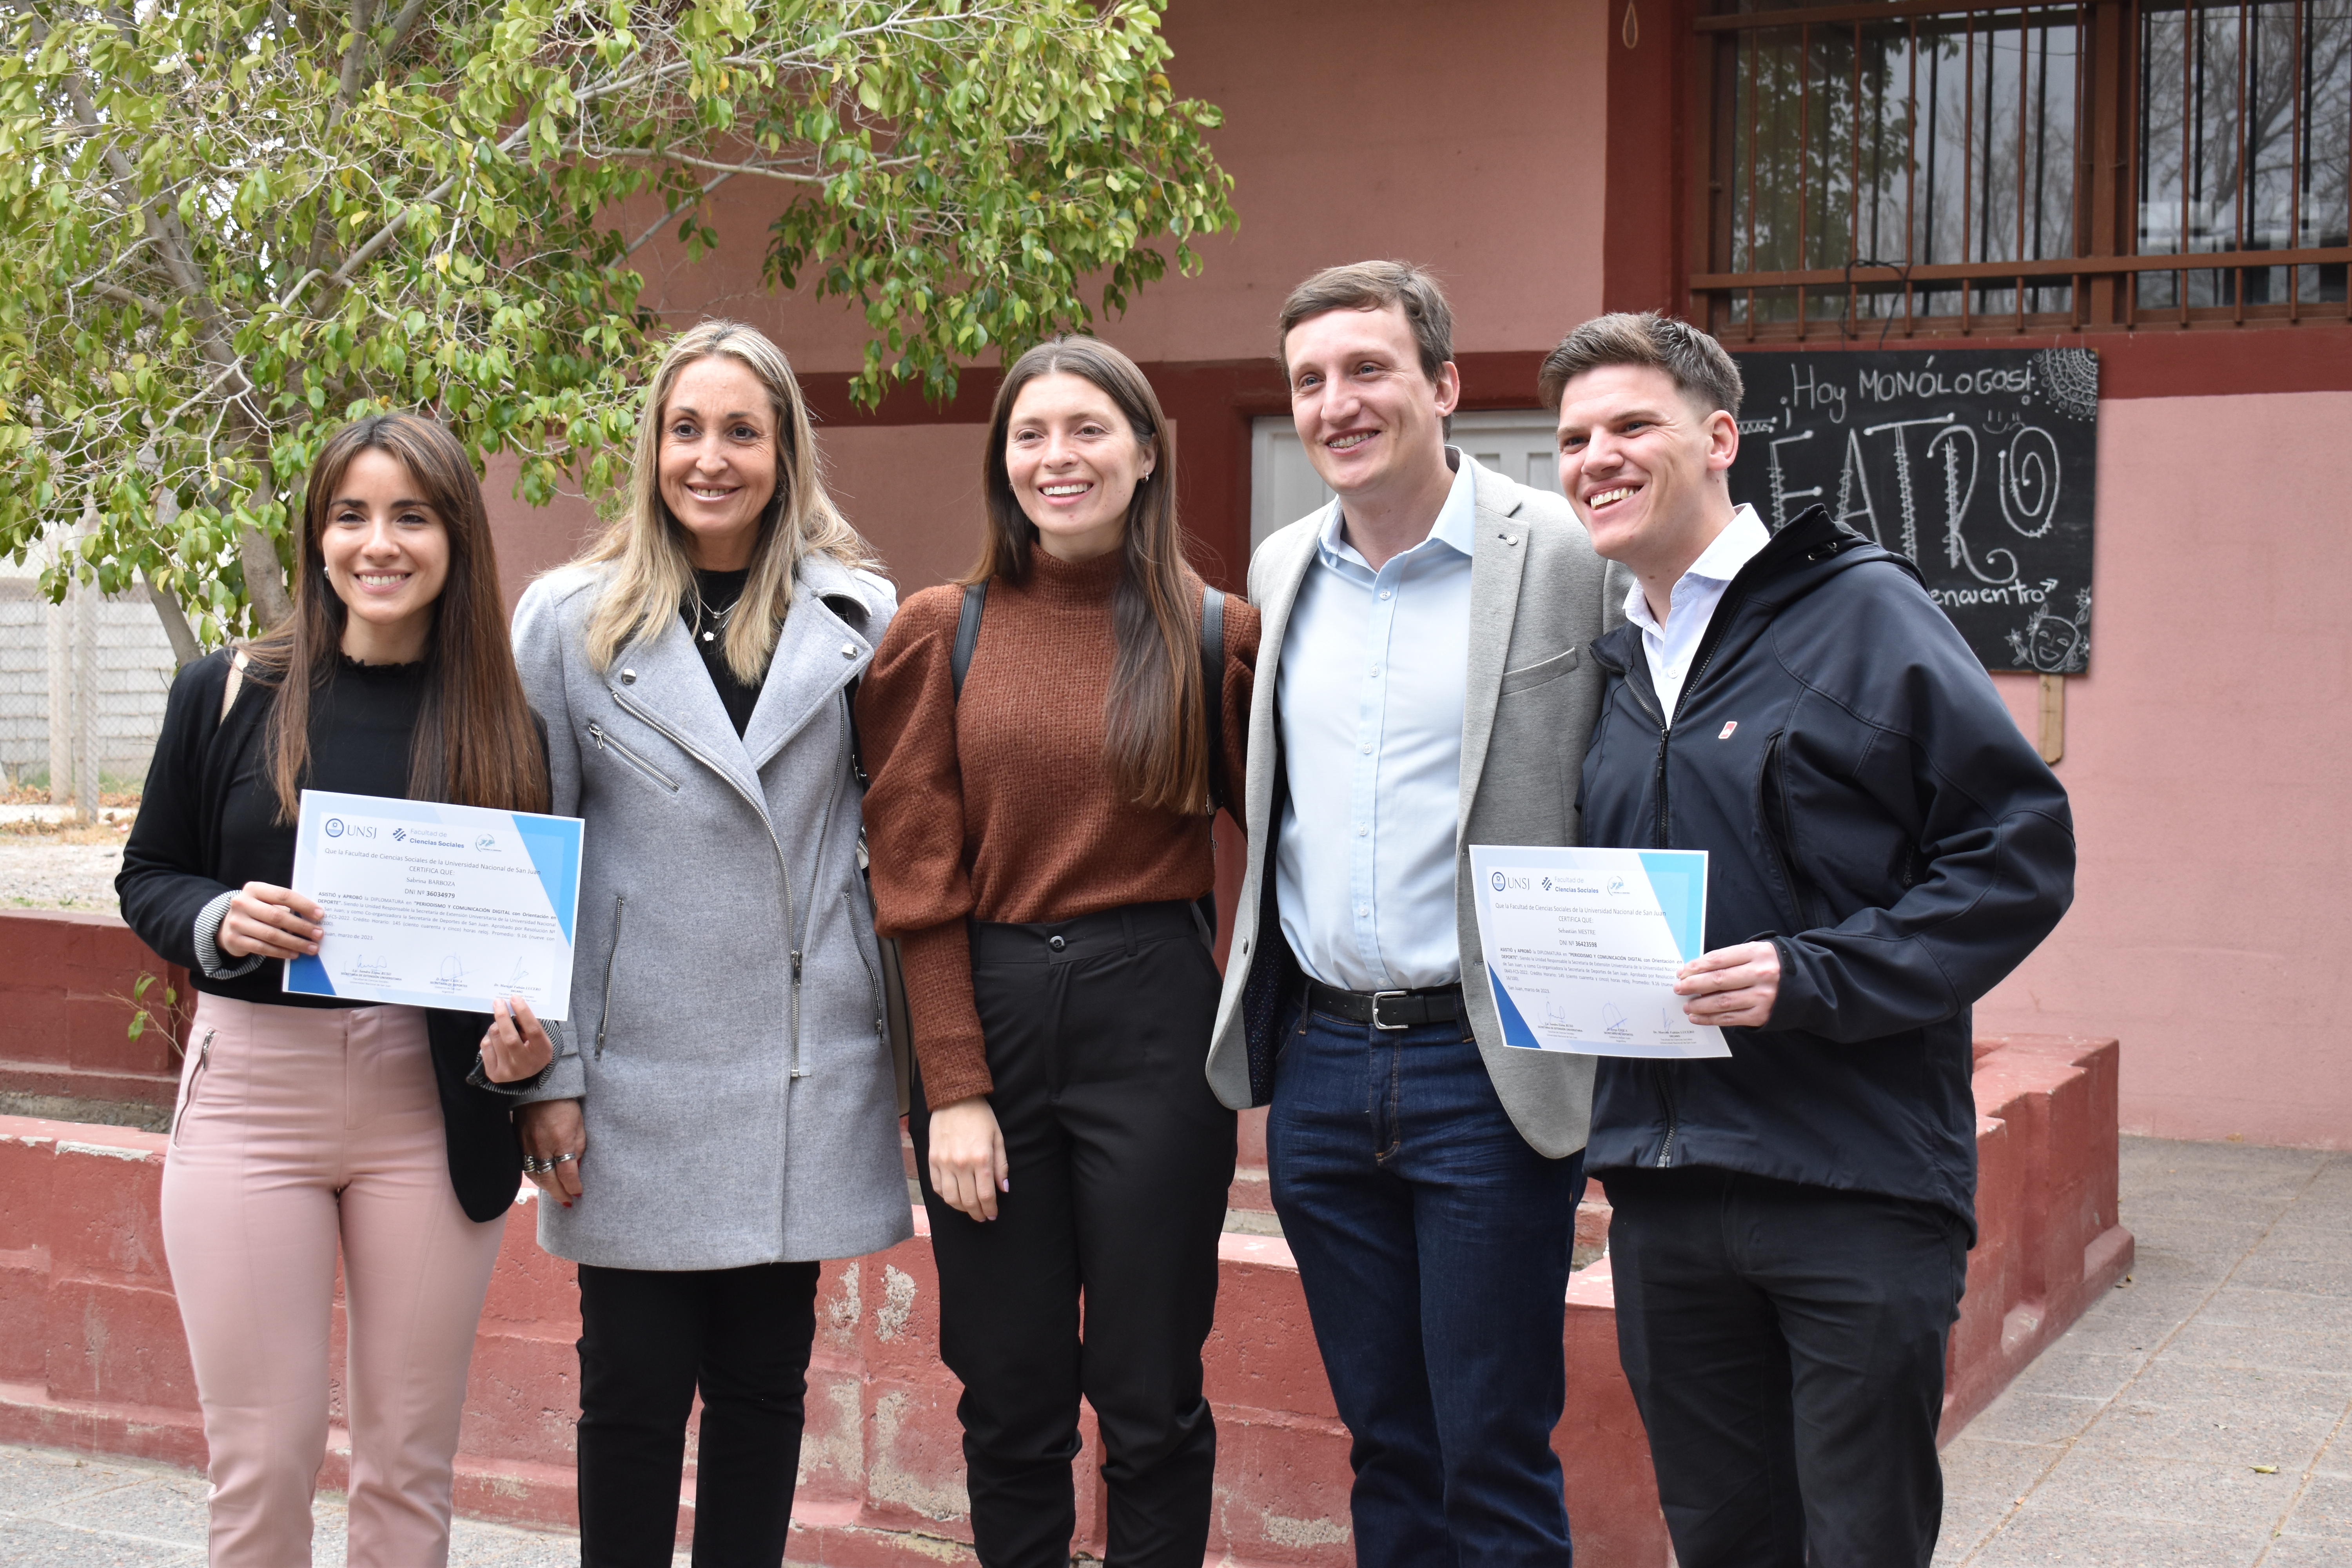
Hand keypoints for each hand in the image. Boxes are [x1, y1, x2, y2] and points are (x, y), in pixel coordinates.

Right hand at [217, 881, 323, 959]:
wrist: (228, 924)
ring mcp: (236, 922)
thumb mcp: (267, 901)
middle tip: (318, 934)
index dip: (303, 905)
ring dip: (295, 942)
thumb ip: (286, 906)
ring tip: (312, 948)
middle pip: (277, 916)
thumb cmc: (258, 910)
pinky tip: (294, 953)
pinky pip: (262, 948)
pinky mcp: (234, 940)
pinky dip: (281, 952)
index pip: (283, 895)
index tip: (320, 915)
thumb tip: (315, 919)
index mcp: (254, 889)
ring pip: (271, 935)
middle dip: (302, 927)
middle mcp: (242, 904)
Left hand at [478, 997, 553, 1082]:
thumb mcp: (538, 1037)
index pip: (533, 1031)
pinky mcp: (495, 1074)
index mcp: (542, 1053)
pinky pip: (486, 1047)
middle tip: (498, 1002)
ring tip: (500, 1024)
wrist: (525, 1070)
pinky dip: (489, 1037)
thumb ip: (528, 1024)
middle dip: (502, 1017)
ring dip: (495, 1026)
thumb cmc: (532, 1046)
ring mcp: (509, 1072)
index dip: (523, 1013)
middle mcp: (526, 1065)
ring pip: (495, 1039)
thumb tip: (511, 1006)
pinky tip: (495, 1038)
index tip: (515, 998)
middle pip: (510, 1038)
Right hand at [516, 1098, 584, 1206]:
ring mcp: (527, 1146)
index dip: (573, 1187)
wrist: (539, 1088)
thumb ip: (578, 1147)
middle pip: (549, 1180)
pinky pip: (526, 1166)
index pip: (567, 1174)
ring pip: (535, 1176)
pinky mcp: (518, 1143)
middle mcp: (542, 1147)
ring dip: (546, 1188)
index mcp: (561, 1141)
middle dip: (559, 1193)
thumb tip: (576, 1167)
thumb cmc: (564, 1105)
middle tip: (567, 1202)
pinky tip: (542, 1180)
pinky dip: (535, 1177)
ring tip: (556, 1193)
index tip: (578, 1194)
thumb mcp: (579, 1125)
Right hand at [926, 1095, 1008, 1222]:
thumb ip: (1000, 1166)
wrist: (955, 1099)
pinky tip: (954, 1196)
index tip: (993, 1214)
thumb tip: (1003, 1189)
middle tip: (982, 1216)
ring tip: (969, 1209)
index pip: (986, 1195)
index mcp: (981, 1159)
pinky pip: (937, 1187)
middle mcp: (961, 1164)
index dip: (990, 1209)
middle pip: (969, 1201)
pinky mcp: (932, 1159)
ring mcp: (944, 1163)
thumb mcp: (997, 1138)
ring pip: (951, 1198)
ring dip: (961, 1208)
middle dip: (977, 1213)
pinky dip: (946, 1197)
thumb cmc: (980, 1117)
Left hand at [1674, 940, 1780, 1029]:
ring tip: (1686, 1005)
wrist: (1807, 984)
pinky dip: (1711, 1019)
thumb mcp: (1756, 953)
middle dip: (1693, 985)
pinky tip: (1698, 1017)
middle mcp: (1761, 974)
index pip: (1719, 959)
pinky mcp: (1762, 1014)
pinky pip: (1731, 1018)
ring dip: (1699, 1004)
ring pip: (1722, 1001)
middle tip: (1678, 988)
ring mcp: (1763, 996)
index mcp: (1757, 953)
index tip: (1682, 972)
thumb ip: (1730, 959)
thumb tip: (1696, 971)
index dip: (1696, 966)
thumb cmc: (1772, 965)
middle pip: (1718, 980)